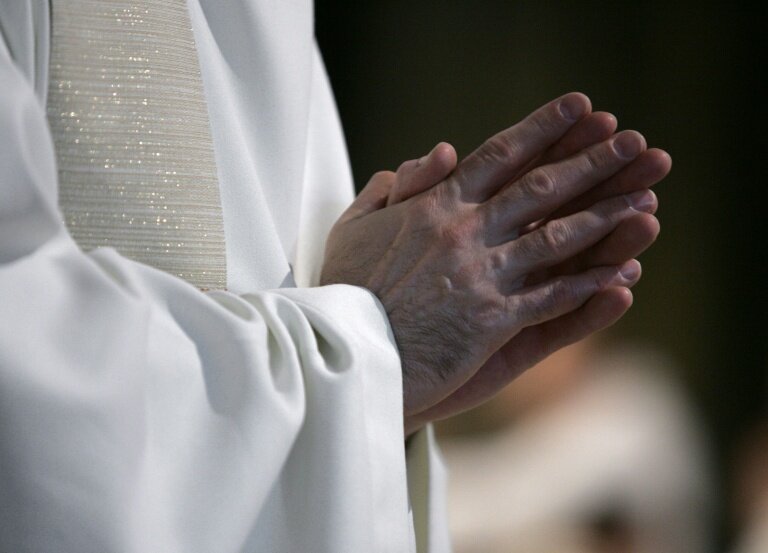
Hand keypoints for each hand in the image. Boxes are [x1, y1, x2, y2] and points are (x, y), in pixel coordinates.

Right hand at [321, 93, 662, 428]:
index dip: (545, 129)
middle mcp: (464, 233)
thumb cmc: (346, 289)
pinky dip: (588, 285)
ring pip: (557, 240)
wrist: (343, 351)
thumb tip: (440, 152)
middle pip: (541, 189)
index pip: (499, 156)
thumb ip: (394, 186)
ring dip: (607, 218)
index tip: (582, 108)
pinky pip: (551, 300)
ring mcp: (481, 277)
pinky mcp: (490, 322)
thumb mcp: (354, 226)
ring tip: (648, 199)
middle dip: (593, 162)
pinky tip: (624, 272)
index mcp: (434, 207)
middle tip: (636, 143)